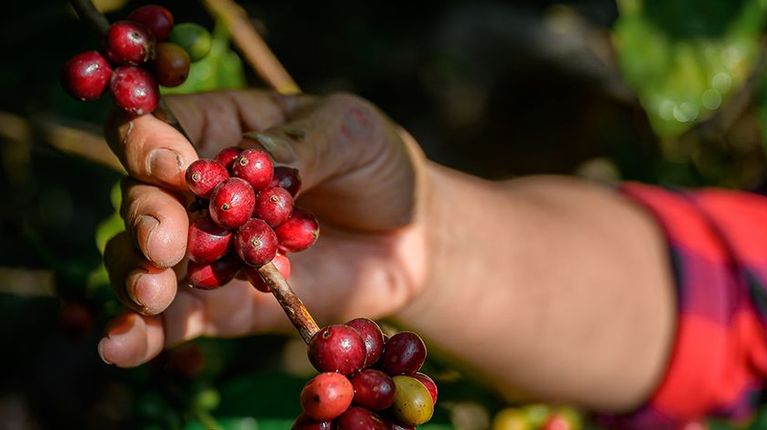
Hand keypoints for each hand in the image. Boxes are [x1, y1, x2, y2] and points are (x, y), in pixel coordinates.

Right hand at [99, 91, 429, 366]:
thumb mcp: (351, 134)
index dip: (148, 143)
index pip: (157, 127)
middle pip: (141, 196)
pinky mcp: (220, 305)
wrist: (411, 235)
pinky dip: (141, 334)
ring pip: (141, 261)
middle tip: (164, 243)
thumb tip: (250, 157)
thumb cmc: (374, 163)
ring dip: (135, 276)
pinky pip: (171, 321)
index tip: (174, 168)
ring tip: (152, 293)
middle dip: (146, 218)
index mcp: (218, 129)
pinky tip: (120, 346)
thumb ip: (302, 144)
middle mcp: (194, 190)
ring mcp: (203, 249)